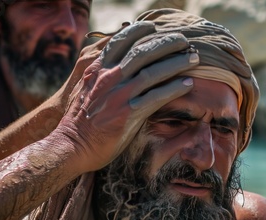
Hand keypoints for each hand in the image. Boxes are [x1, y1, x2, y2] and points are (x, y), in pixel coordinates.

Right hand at [52, 22, 199, 172]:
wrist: (71, 145)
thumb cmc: (80, 120)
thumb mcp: (85, 89)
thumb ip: (100, 75)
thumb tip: (115, 65)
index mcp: (97, 69)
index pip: (120, 41)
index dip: (139, 31)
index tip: (154, 27)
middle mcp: (108, 78)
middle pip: (142, 53)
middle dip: (166, 43)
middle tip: (183, 41)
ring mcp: (118, 95)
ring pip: (153, 72)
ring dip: (177, 63)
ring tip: (193, 58)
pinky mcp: (128, 113)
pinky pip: (156, 97)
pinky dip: (174, 88)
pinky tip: (188, 84)